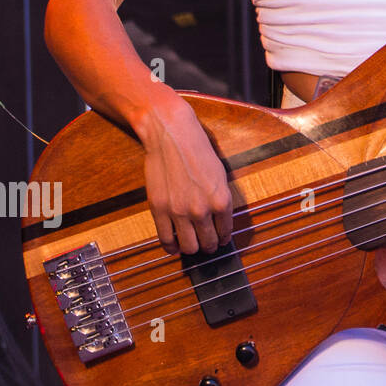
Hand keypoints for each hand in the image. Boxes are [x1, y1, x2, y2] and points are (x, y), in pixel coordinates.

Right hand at [139, 100, 235, 254]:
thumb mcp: (220, 176)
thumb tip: (220, 222)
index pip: (226, 232)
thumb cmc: (199, 152)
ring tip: (192, 245)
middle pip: (208, 243)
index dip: (224, 239)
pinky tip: (175, 246)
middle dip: (210, 246)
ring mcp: (179, 212)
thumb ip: (220, 200)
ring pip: (188, 246)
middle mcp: (202, 209)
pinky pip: (166, 240)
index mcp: (221, 200)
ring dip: (192, 249)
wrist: (173, 137)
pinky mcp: (159, 210)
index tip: (221, 240)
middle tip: (207, 245)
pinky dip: (171, 248)